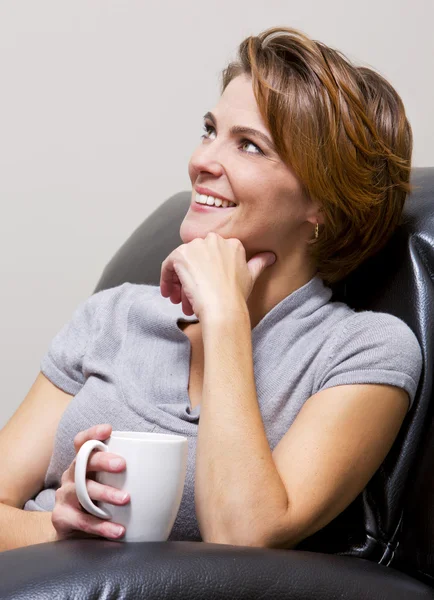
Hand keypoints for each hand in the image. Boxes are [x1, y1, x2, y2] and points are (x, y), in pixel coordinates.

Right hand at [51, 424, 129, 540]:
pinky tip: (118, 530)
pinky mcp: (61, 518)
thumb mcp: (110, 486)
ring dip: (105, 493)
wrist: (76, 539)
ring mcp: (64, 496)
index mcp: (83, 464)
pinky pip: (82, 520)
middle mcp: (71, 476)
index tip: (108, 429)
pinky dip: (102, 526)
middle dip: (102, 461)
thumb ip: (128, 477)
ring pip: (82, 491)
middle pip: (82, 462)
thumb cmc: (100, 506)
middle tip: (122, 465)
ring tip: (125, 499)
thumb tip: (167, 470)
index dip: (92, 434)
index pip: (83, 443)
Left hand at [160, 232, 275, 319]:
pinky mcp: (180, 255)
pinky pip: (168, 266)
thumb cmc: (236, 296)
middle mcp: (214, 240)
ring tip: (180, 301)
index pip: (211, 254)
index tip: (204, 287)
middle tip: (189, 297)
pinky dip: (166, 279)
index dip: (206, 272)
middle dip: (192, 277)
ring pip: (182, 263)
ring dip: (179, 282)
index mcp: (232, 243)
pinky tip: (168, 294)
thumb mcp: (251, 276)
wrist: (223, 308)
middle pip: (196, 258)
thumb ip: (259, 263)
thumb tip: (271, 256)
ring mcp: (196, 246)